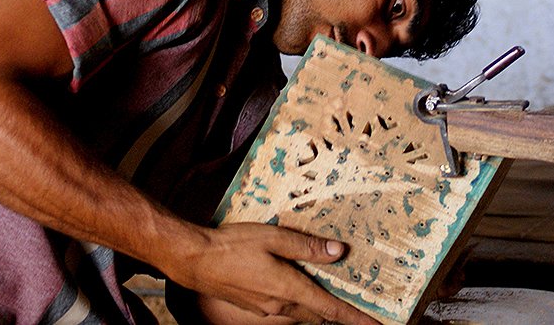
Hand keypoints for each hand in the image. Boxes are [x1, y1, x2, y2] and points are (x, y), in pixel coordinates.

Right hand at [164, 222, 379, 324]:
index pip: (329, 309)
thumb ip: (305, 246)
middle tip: (360, 313)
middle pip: (317, 314)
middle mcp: (279, 306)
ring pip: (300, 312)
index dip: (355, 318)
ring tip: (332, 298)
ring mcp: (264, 308)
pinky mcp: (253, 305)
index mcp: (288, 290)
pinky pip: (285, 309)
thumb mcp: (273, 238)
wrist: (194, 260)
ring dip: (318, 309)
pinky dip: (299, 303)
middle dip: (338, 315)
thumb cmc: (231, 246)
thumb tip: (337, 252)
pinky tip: (297, 289)